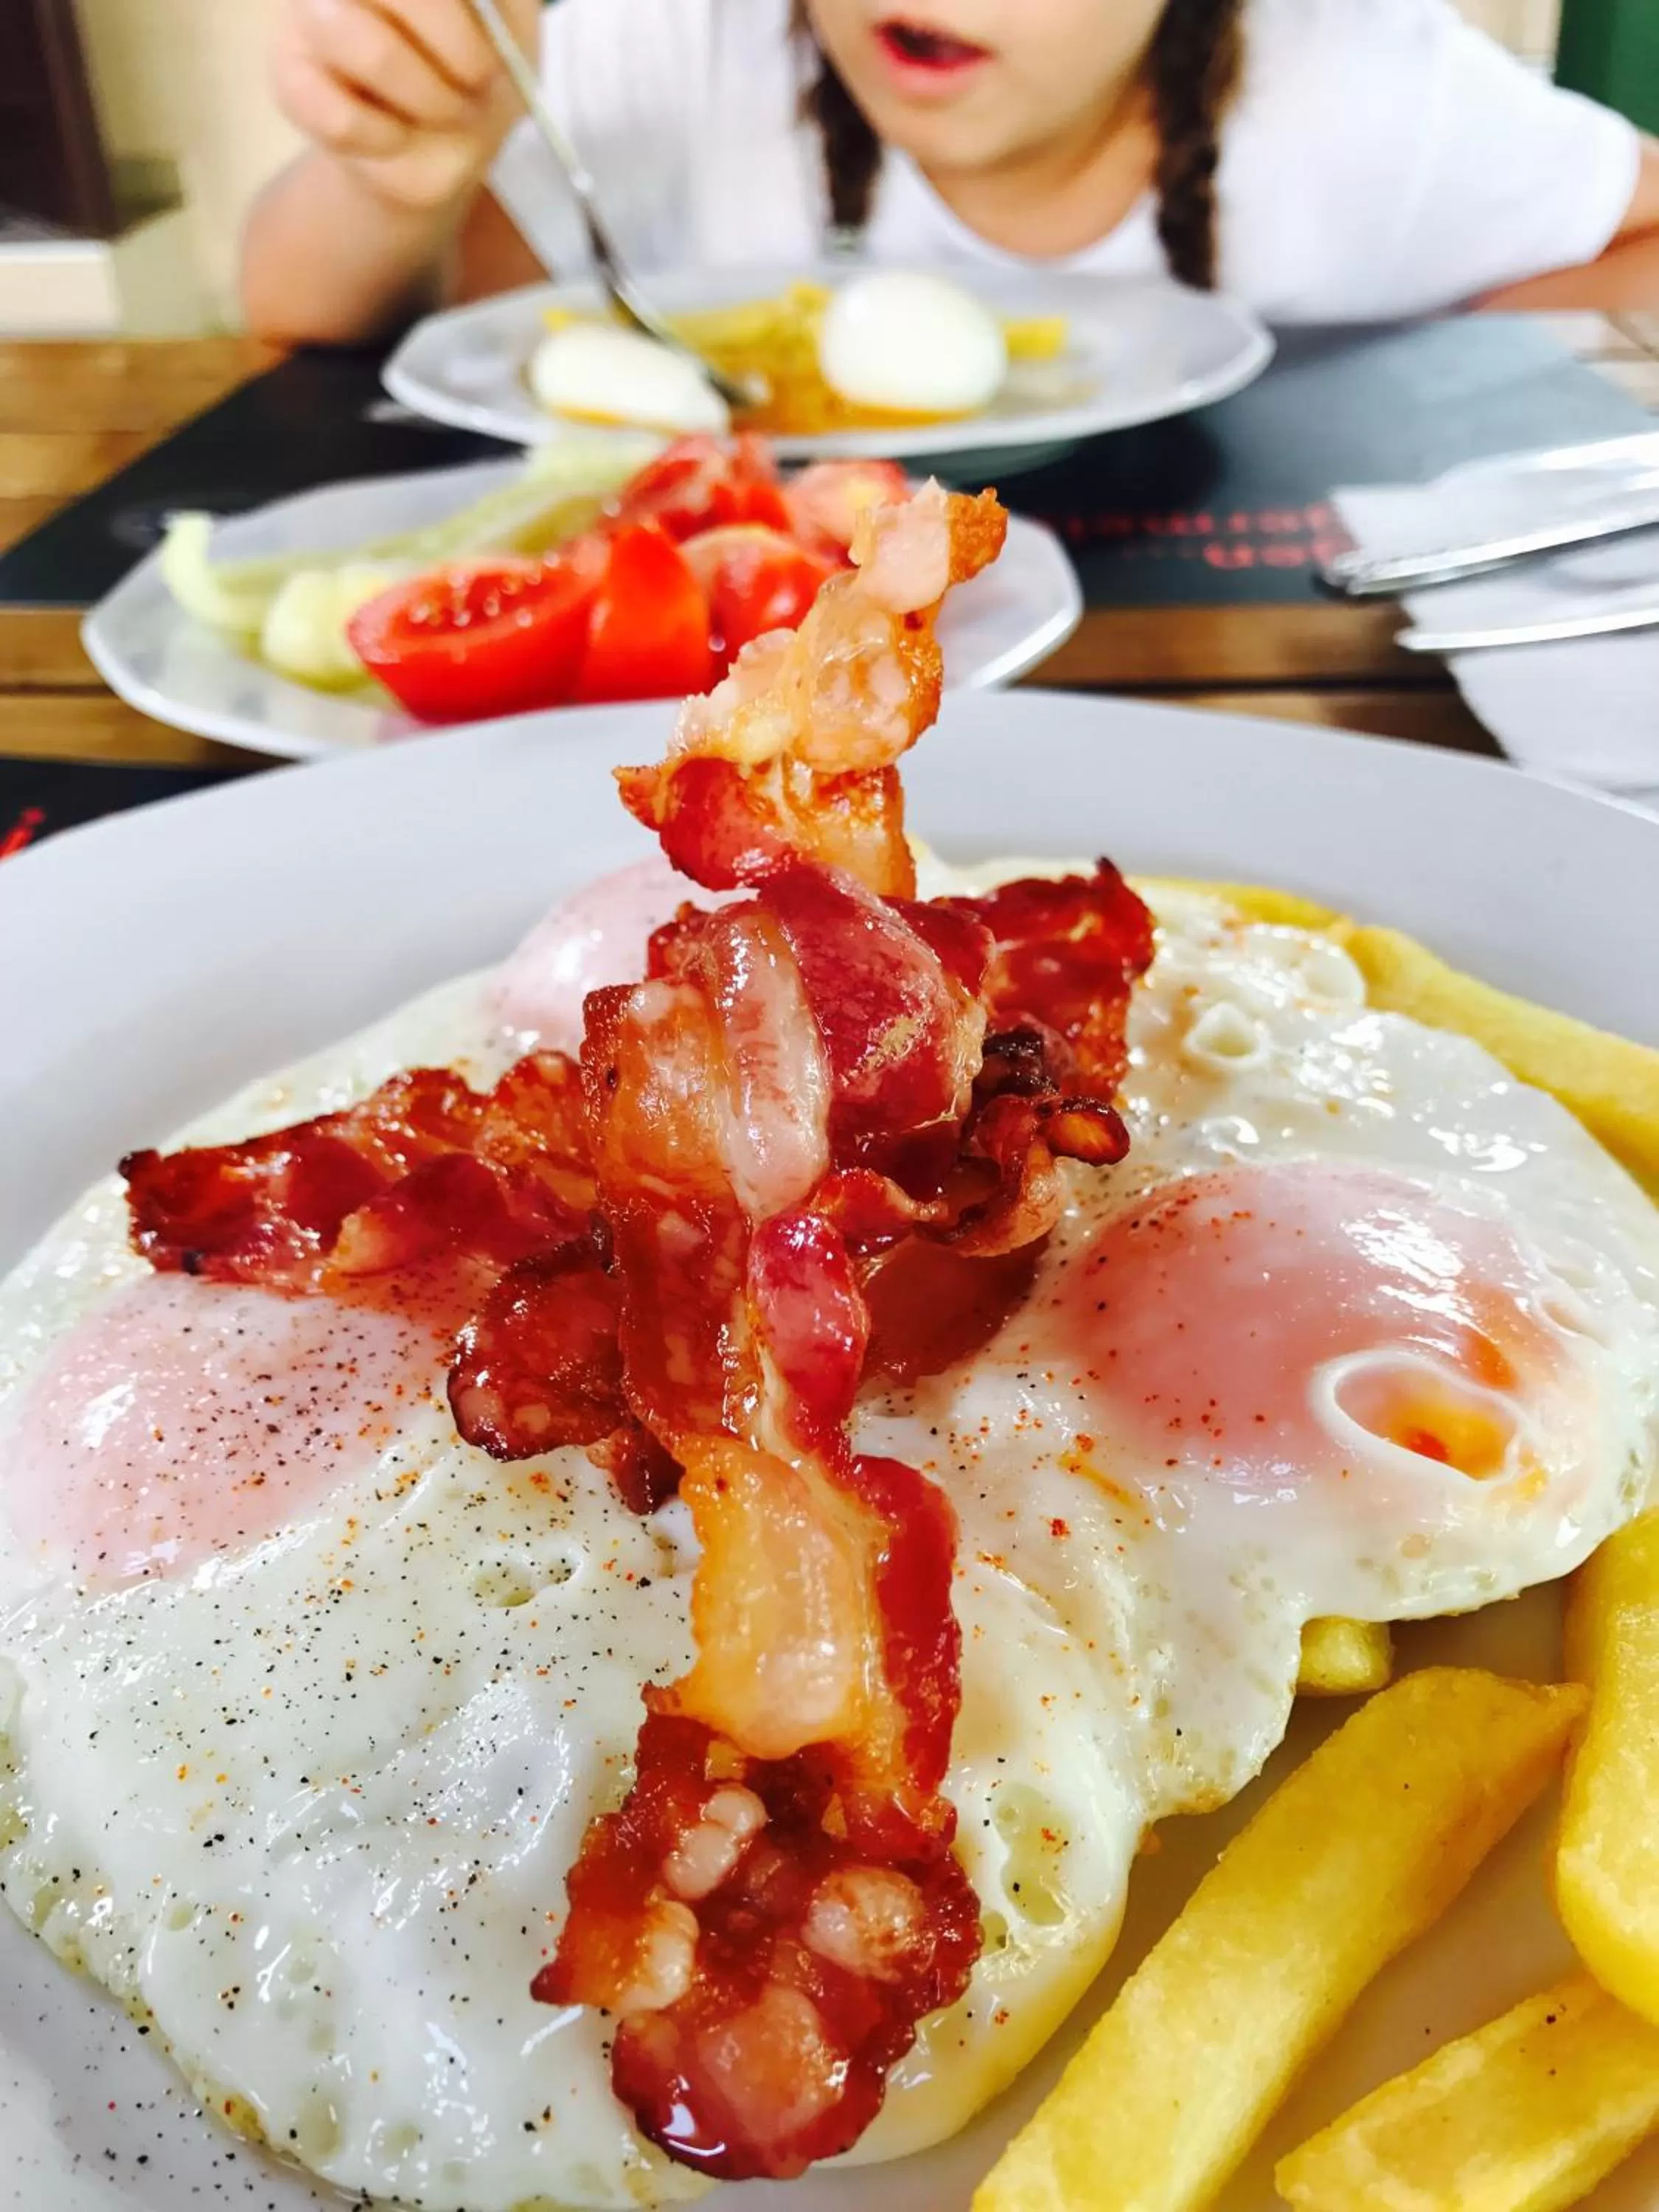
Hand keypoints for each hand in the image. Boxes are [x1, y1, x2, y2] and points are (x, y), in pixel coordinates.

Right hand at [271, 0, 540, 212]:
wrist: (446, 142)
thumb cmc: (480, 67)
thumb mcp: (513, 21)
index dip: (456, 13)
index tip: (493, 38)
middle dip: (459, 48)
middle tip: (479, 80)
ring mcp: (309, 12)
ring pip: (371, 50)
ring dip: (427, 97)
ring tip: (446, 110)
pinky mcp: (290, 77)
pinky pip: (339, 118)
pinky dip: (387, 140)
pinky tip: (398, 136)